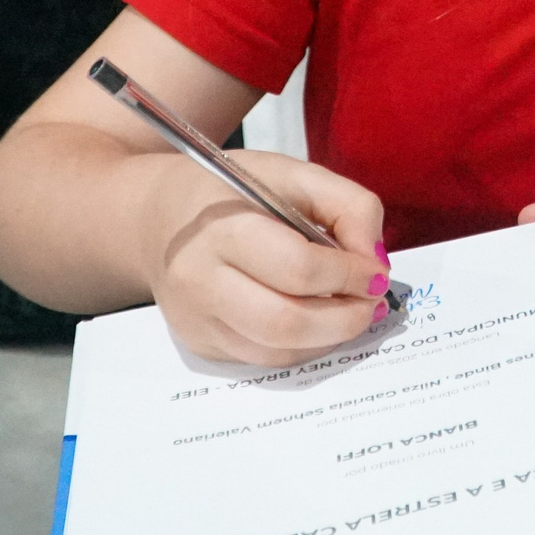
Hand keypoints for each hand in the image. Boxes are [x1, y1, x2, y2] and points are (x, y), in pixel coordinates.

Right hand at [134, 149, 393, 367]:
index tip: (376, 273)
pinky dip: (303, 346)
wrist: (157, 217)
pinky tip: (318, 321)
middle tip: (372, 303)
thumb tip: (374, 260)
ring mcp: (195, 319)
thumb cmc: (232, 192)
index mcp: (221, 227)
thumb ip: (348, 205)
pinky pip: (263, 359)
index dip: (348, 276)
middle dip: (345, 318)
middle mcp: (199, 280)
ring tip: (352, 312)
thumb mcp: (293, 175)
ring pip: (277, 350)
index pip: (297, 268)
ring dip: (329, 338)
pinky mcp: (199, 345)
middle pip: (286, 321)